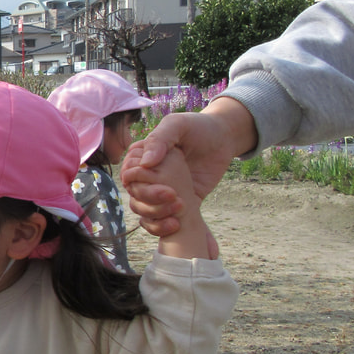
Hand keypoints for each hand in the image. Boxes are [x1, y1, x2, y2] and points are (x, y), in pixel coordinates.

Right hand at [121, 97, 256, 234]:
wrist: (225, 138)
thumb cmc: (198, 127)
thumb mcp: (177, 125)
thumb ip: (160, 140)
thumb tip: (145, 164)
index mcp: (141, 157)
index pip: (129, 176)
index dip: (138, 183)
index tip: (159, 183)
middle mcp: (148, 176)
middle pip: (136, 197)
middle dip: (151, 201)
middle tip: (174, 197)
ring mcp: (162, 191)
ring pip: (146, 212)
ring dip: (157, 216)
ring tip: (180, 211)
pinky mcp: (178, 203)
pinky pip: (165, 220)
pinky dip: (168, 228)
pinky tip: (178, 226)